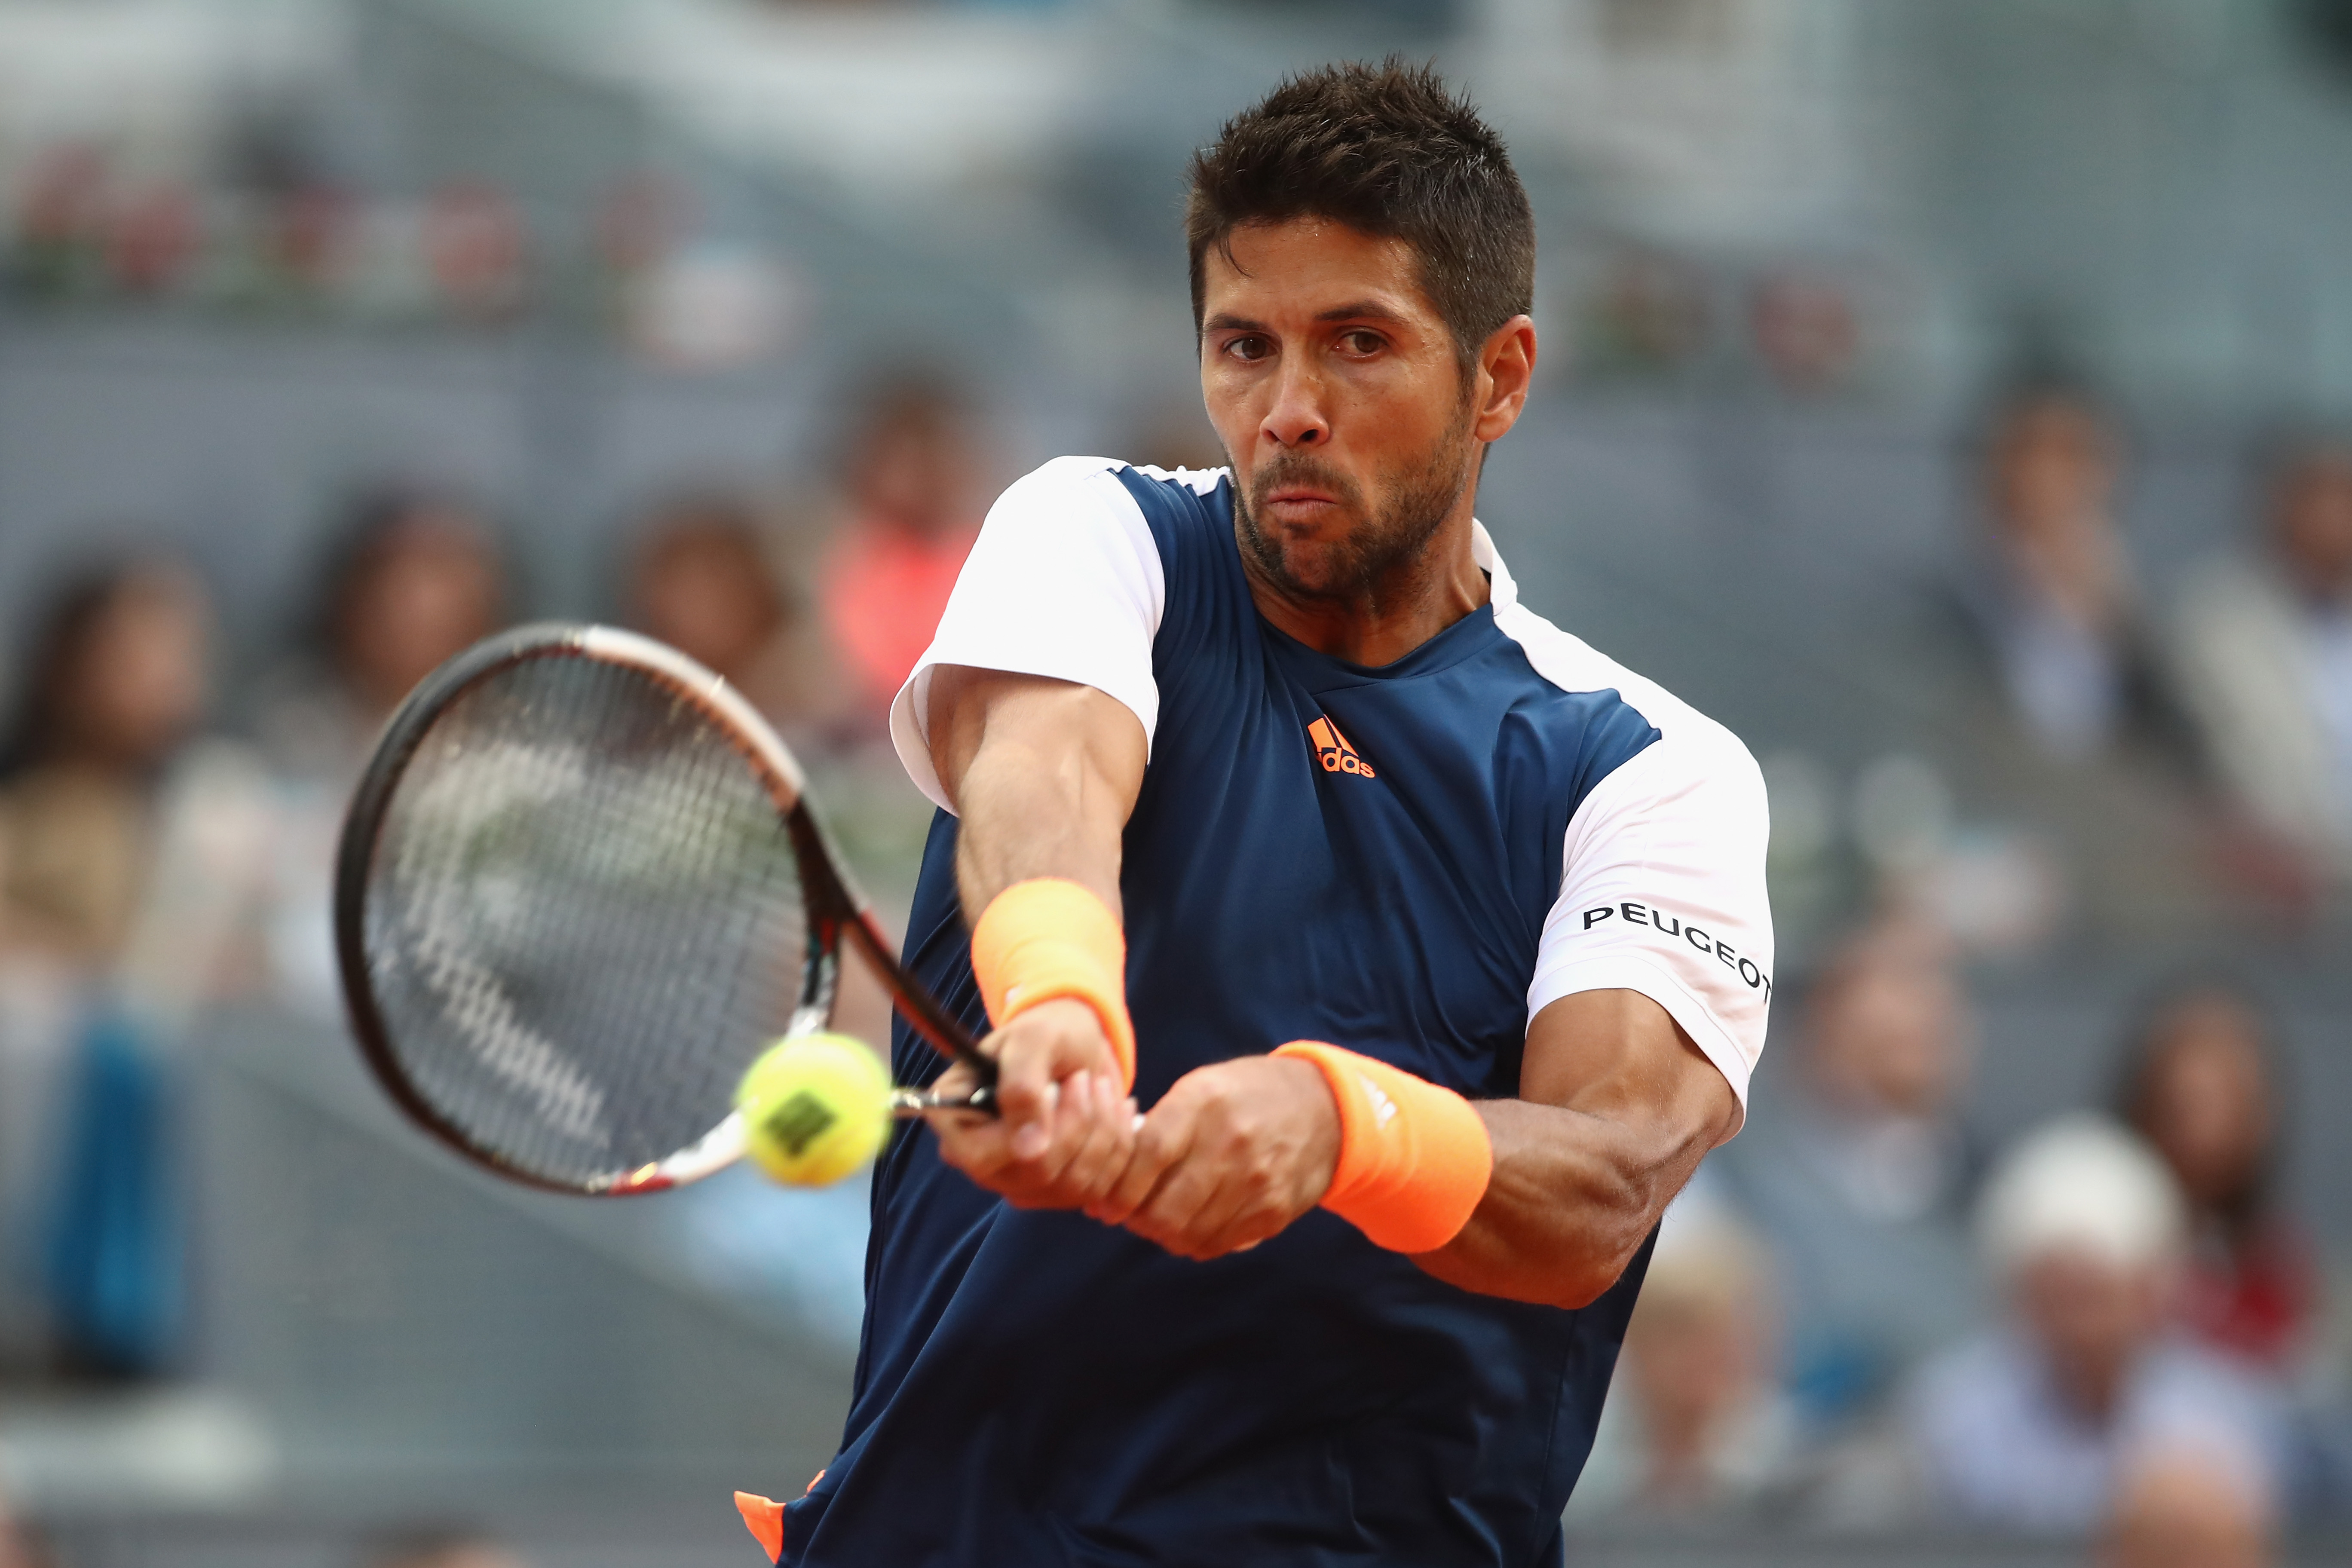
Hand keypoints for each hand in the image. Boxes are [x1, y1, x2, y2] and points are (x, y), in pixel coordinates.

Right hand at [925, 997, 1136, 1210]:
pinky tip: (1115, 1113)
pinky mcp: (1053, 1190)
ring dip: (1102, 1131)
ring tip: (1100, 1088)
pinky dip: (1116, 1147)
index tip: (1072, 1082)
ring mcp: (1015, 1181)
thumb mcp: (1032, 1042)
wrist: (1073, 1043)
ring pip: (1070, 1185)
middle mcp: (978, 1162)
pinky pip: (1095, 1189)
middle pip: (1036, 1175)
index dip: (1038, 1128)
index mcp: (955, 1123)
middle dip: (1078, 1123)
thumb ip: (1023, 1089)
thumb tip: (1028, 1151)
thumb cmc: (1044, 1033)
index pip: (986, 1157)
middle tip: (1087, 1078)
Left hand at [1089, 1055, 1340, 1260]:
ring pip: (1187, 1233)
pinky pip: (1217, 1243)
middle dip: (1136, 1219)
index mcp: (1204, 1102)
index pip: (1146, 1154)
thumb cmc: (1246, 1095)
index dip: (1118, 1187)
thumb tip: (1111, 1171)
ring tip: (1158, 1220)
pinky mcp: (1273, 1211)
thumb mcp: (1201, 1088)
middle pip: (1163, 1208)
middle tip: (1129, 1215)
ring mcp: (1255, 1181)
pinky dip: (1194, 1241)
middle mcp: (1230, 1143)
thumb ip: (1160, 1125)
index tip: (1105, 1201)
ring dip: (1162, 1234)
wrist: (1325, 1109)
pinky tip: (1190, 1226)